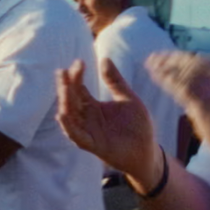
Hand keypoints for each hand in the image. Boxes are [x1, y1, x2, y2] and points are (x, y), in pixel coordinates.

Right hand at [56, 59, 162, 182]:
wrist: (147, 150)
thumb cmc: (138, 125)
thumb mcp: (128, 98)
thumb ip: (116, 81)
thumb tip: (104, 59)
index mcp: (93, 106)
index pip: (79, 89)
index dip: (76, 76)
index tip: (78, 62)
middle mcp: (86, 118)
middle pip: (70, 100)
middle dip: (65, 86)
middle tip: (62, 71)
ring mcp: (88, 131)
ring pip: (69, 116)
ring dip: (64, 102)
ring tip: (63, 87)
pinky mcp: (92, 145)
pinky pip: (75, 135)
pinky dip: (68, 126)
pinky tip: (62, 114)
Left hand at [146, 51, 209, 160]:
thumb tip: (200, 91)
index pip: (202, 61)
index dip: (183, 57)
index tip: (169, 56)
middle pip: (190, 62)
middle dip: (170, 58)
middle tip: (154, 57)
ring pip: (182, 71)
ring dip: (164, 66)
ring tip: (149, 64)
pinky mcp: (202, 101)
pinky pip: (179, 85)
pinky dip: (165, 78)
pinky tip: (154, 75)